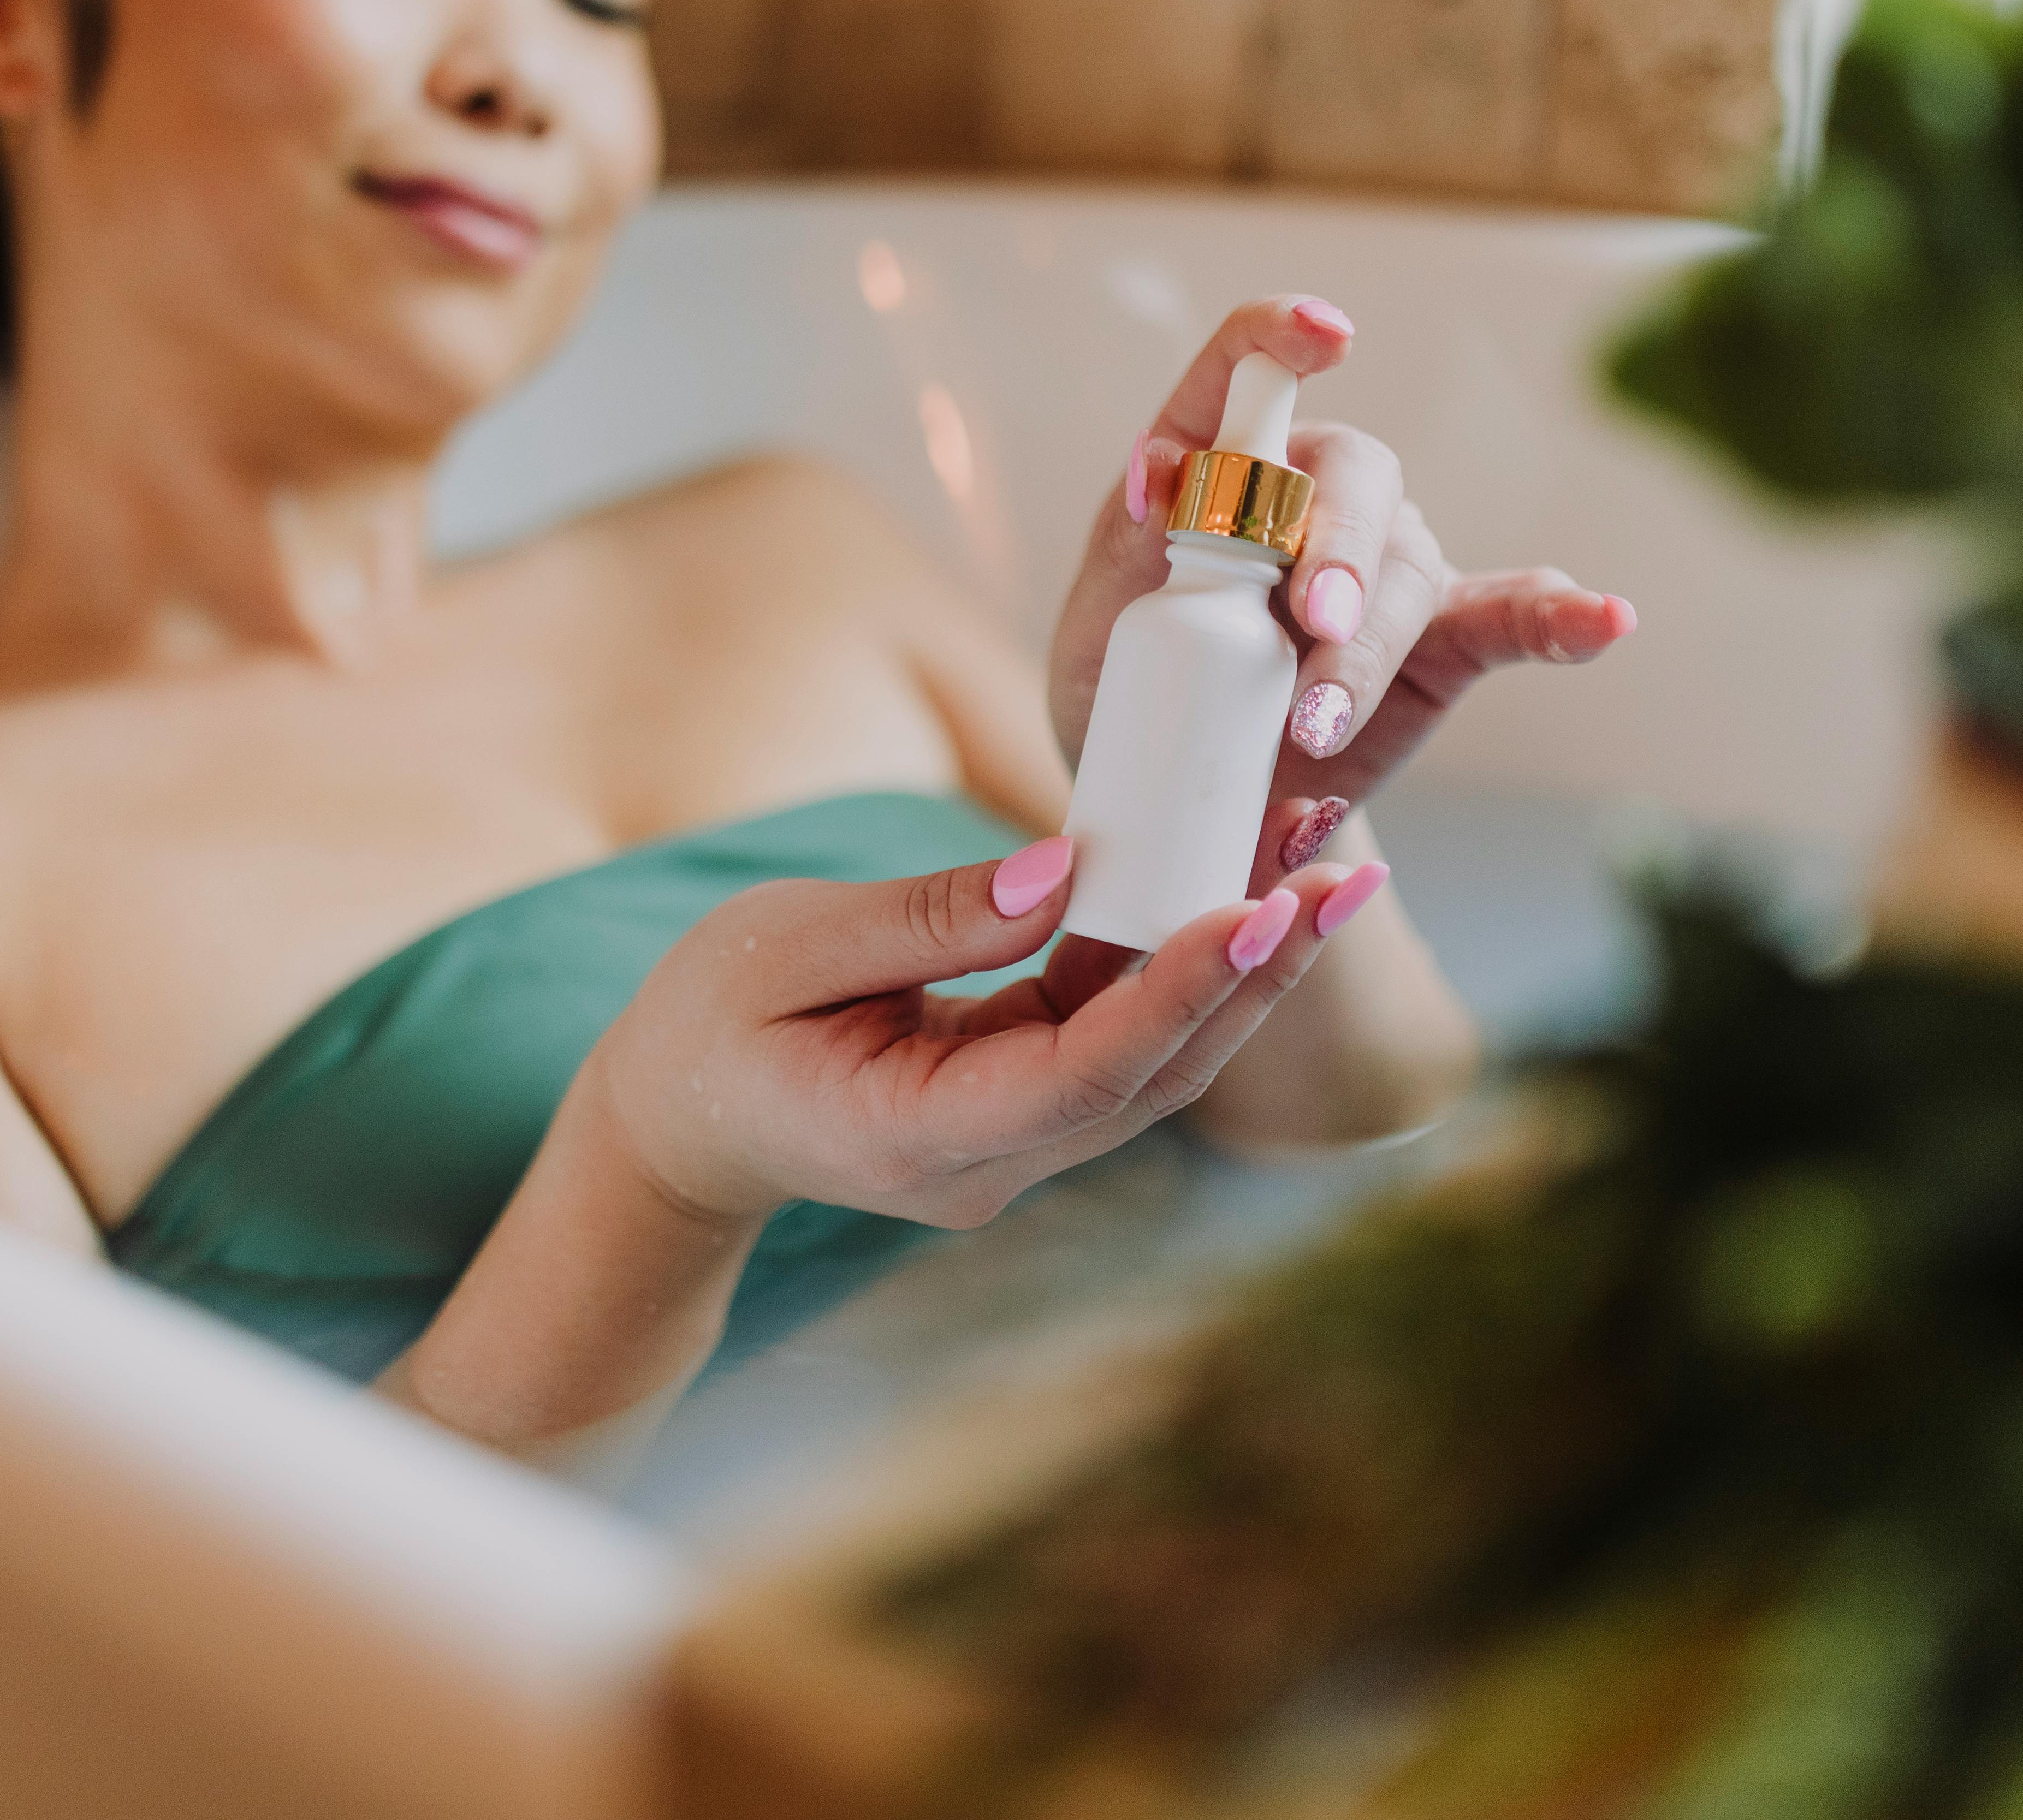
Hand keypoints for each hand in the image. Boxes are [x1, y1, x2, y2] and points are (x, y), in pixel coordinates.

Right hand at [584, 837, 1371, 1232]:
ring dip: (1243, 965)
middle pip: (1154, 1077)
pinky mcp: (1029, 1101)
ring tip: (1325, 861)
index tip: (1254, 912)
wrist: (679, 1123)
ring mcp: (1017, 1142)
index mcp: (916, 1135)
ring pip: (1159, 1061)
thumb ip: (920, 914)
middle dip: (1254, 972)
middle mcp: (990, 1160)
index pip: (1081, 1076)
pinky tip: (1242, 886)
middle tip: (1343, 872)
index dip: (1175, 996)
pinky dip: (1184, 962)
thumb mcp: (780, 947)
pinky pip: (1124, 1035)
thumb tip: (1065, 867)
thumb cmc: (707, 1024)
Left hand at [1048, 296, 1635, 869]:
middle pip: (1352, 483)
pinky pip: (1509, 617)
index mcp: (1221, 466)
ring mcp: (1387, 565)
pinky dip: (1557, 619)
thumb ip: (1135, 545)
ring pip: (1404, 573)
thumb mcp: (1106, 619)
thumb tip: (1161, 471)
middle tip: (1313, 623)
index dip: (1279, 339)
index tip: (1322, 337)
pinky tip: (1603, 619)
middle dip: (1337, 553)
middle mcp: (1316, 492)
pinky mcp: (1439, 641)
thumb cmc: (1130, 687)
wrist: (1183, 788)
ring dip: (1369, 647)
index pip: (1246, 372)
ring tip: (1317, 727)